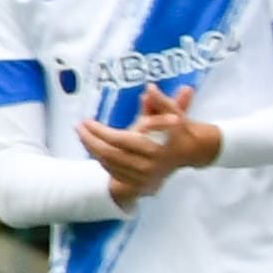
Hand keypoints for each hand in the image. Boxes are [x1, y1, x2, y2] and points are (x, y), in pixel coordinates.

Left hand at [77, 86, 224, 203]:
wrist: (194, 152)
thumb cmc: (181, 129)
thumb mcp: (174, 113)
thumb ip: (160, 102)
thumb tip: (149, 88)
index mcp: (156, 149)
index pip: (119, 140)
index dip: (99, 131)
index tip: (86, 121)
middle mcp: (149, 166)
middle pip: (109, 154)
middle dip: (90, 141)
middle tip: (78, 127)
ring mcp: (144, 178)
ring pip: (109, 165)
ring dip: (92, 150)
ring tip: (83, 135)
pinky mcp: (141, 184)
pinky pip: (113, 173)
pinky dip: (102, 161)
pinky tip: (95, 149)